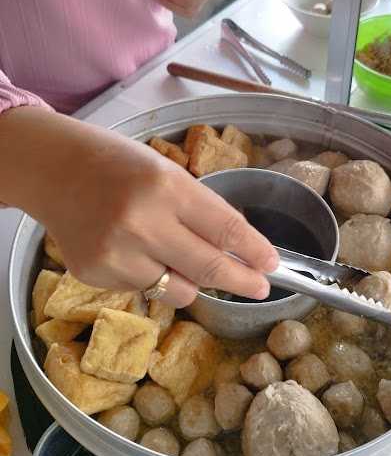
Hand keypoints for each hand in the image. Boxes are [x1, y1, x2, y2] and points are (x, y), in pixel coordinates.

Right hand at [0, 108, 277, 307]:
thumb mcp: (167, 174)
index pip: (226, 228)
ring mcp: (116, 253)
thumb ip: (199, 211)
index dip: (255, 250)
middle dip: (243, 281)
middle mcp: (143, 222)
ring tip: (175, 256)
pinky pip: (144, 291)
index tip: (272, 264)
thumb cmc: (117, 165)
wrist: (54, 171)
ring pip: (178, 291)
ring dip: (191, 282)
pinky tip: (133, 251)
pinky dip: (151, 277)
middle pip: (209, 268)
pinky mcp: (96, 274)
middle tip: (259, 287)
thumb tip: (236, 250)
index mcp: (166, 186)